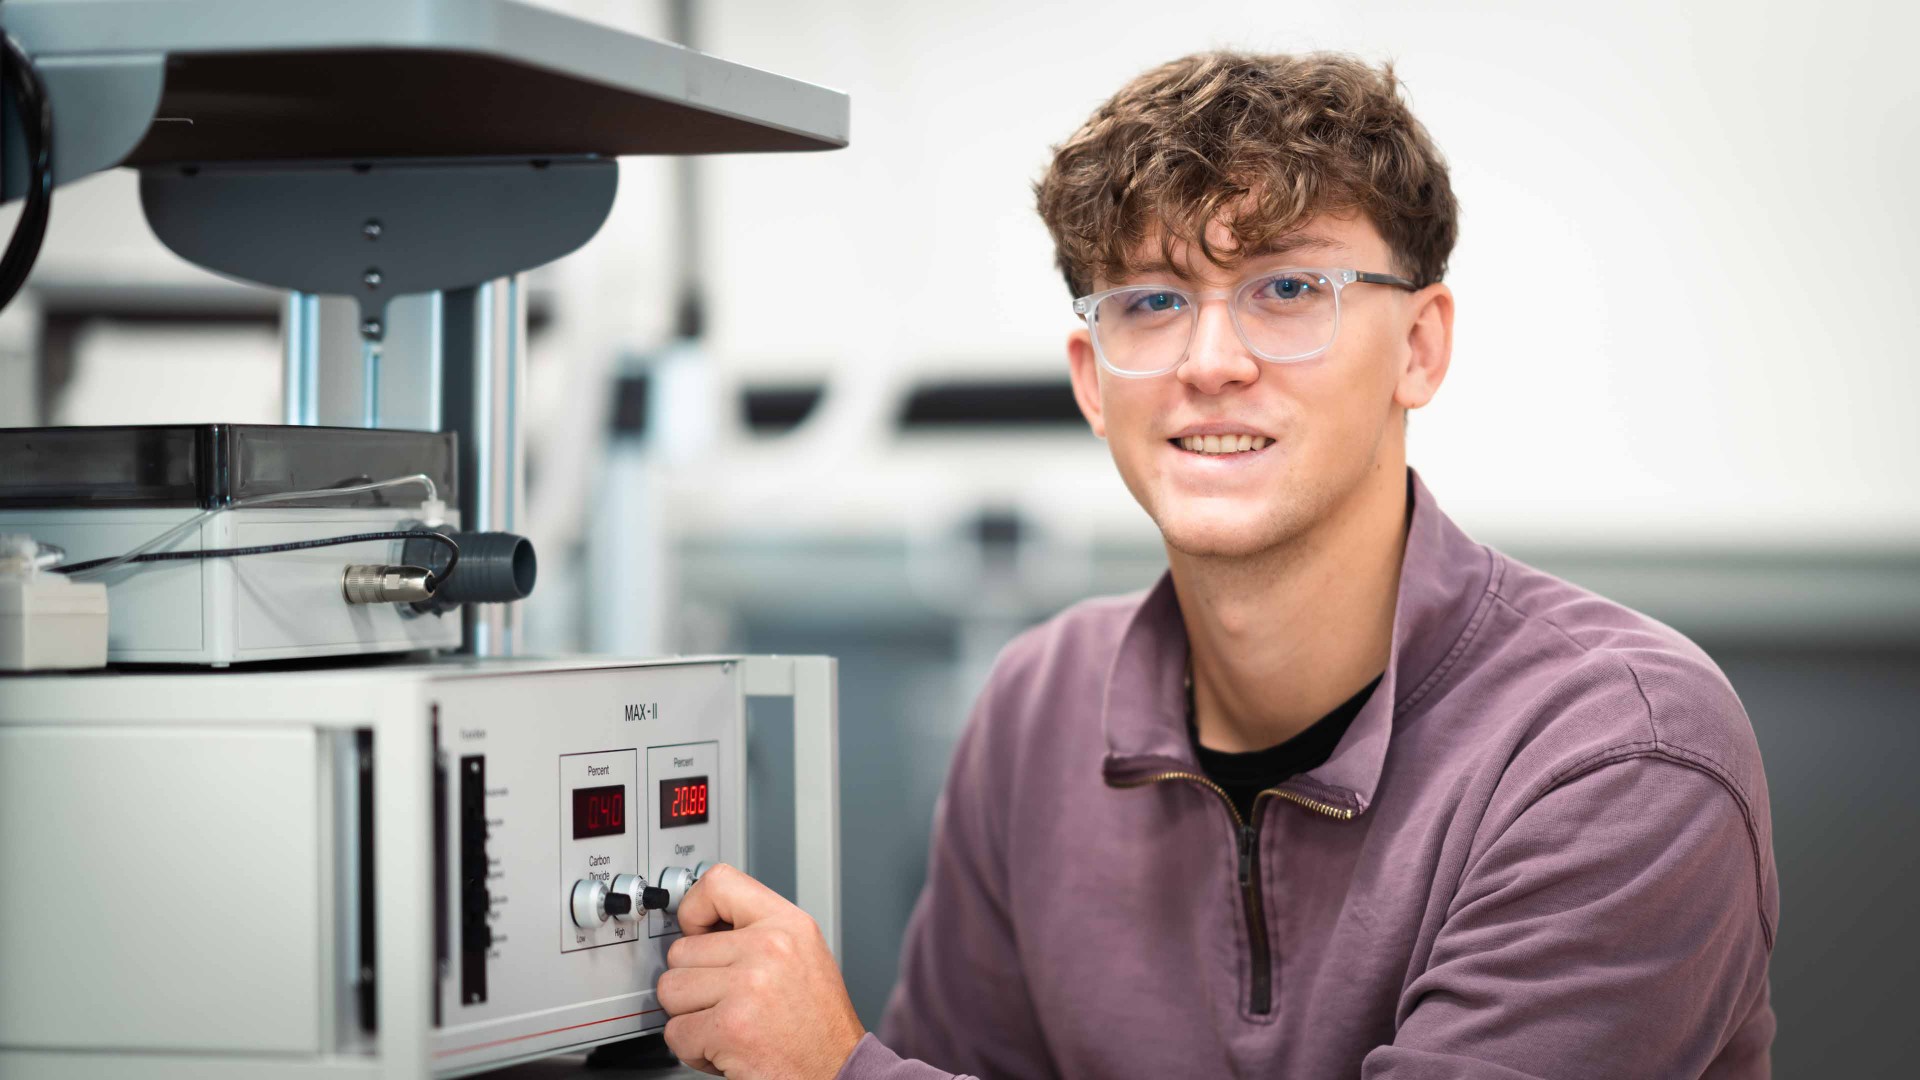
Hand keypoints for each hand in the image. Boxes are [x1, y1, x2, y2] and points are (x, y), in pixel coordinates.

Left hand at [657, 863, 864, 1078]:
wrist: (838, 1073)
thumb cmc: (819, 1025)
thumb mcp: (803, 954)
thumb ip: (757, 931)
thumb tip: (702, 924)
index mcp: (788, 924)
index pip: (718, 882)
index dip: (694, 909)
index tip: (696, 932)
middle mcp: (770, 948)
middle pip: (681, 949)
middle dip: (694, 983)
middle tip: (727, 1002)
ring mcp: (748, 986)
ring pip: (670, 990)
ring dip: (689, 1017)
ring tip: (726, 1024)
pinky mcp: (730, 1027)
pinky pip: (675, 1032)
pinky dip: (693, 1050)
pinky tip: (725, 1048)